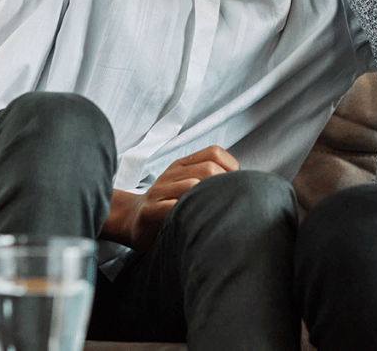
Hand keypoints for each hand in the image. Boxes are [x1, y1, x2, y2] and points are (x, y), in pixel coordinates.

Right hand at [101, 146, 238, 252]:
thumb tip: (244, 183)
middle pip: (209, 168)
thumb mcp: (187, 184)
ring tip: (216, 215)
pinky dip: (190, 214)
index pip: (214, 152)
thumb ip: (209, 179)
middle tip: (227, 204)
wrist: (132, 219)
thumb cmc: (168, 204)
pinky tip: (197, 223)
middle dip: (223, 186)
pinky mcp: (150, 211)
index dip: (231, 168)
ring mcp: (159, 190)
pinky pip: (174, 208)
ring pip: (193, 186)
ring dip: (209, 201)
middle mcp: (172, 173)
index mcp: (183, 164)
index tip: (233, 188)